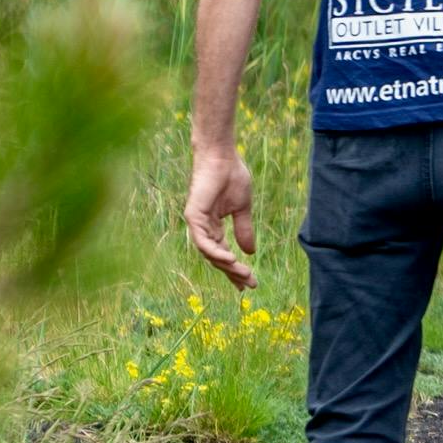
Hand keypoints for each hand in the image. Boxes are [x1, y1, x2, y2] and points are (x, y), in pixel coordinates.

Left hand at [184, 147, 258, 289]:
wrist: (223, 158)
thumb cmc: (232, 177)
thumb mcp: (243, 209)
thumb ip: (244, 229)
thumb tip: (250, 251)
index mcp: (213, 227)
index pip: (223, 253)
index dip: (235, 269)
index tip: (249, 282)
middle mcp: (202, 228)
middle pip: (216, 258)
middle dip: (233, 272)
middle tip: (249, 284)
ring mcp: (196, 223)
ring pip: (209, 253)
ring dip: (226, 265)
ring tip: (243, 273)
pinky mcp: (193, 216)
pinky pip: (203, 241)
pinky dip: (216, 252)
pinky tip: (229, 259)